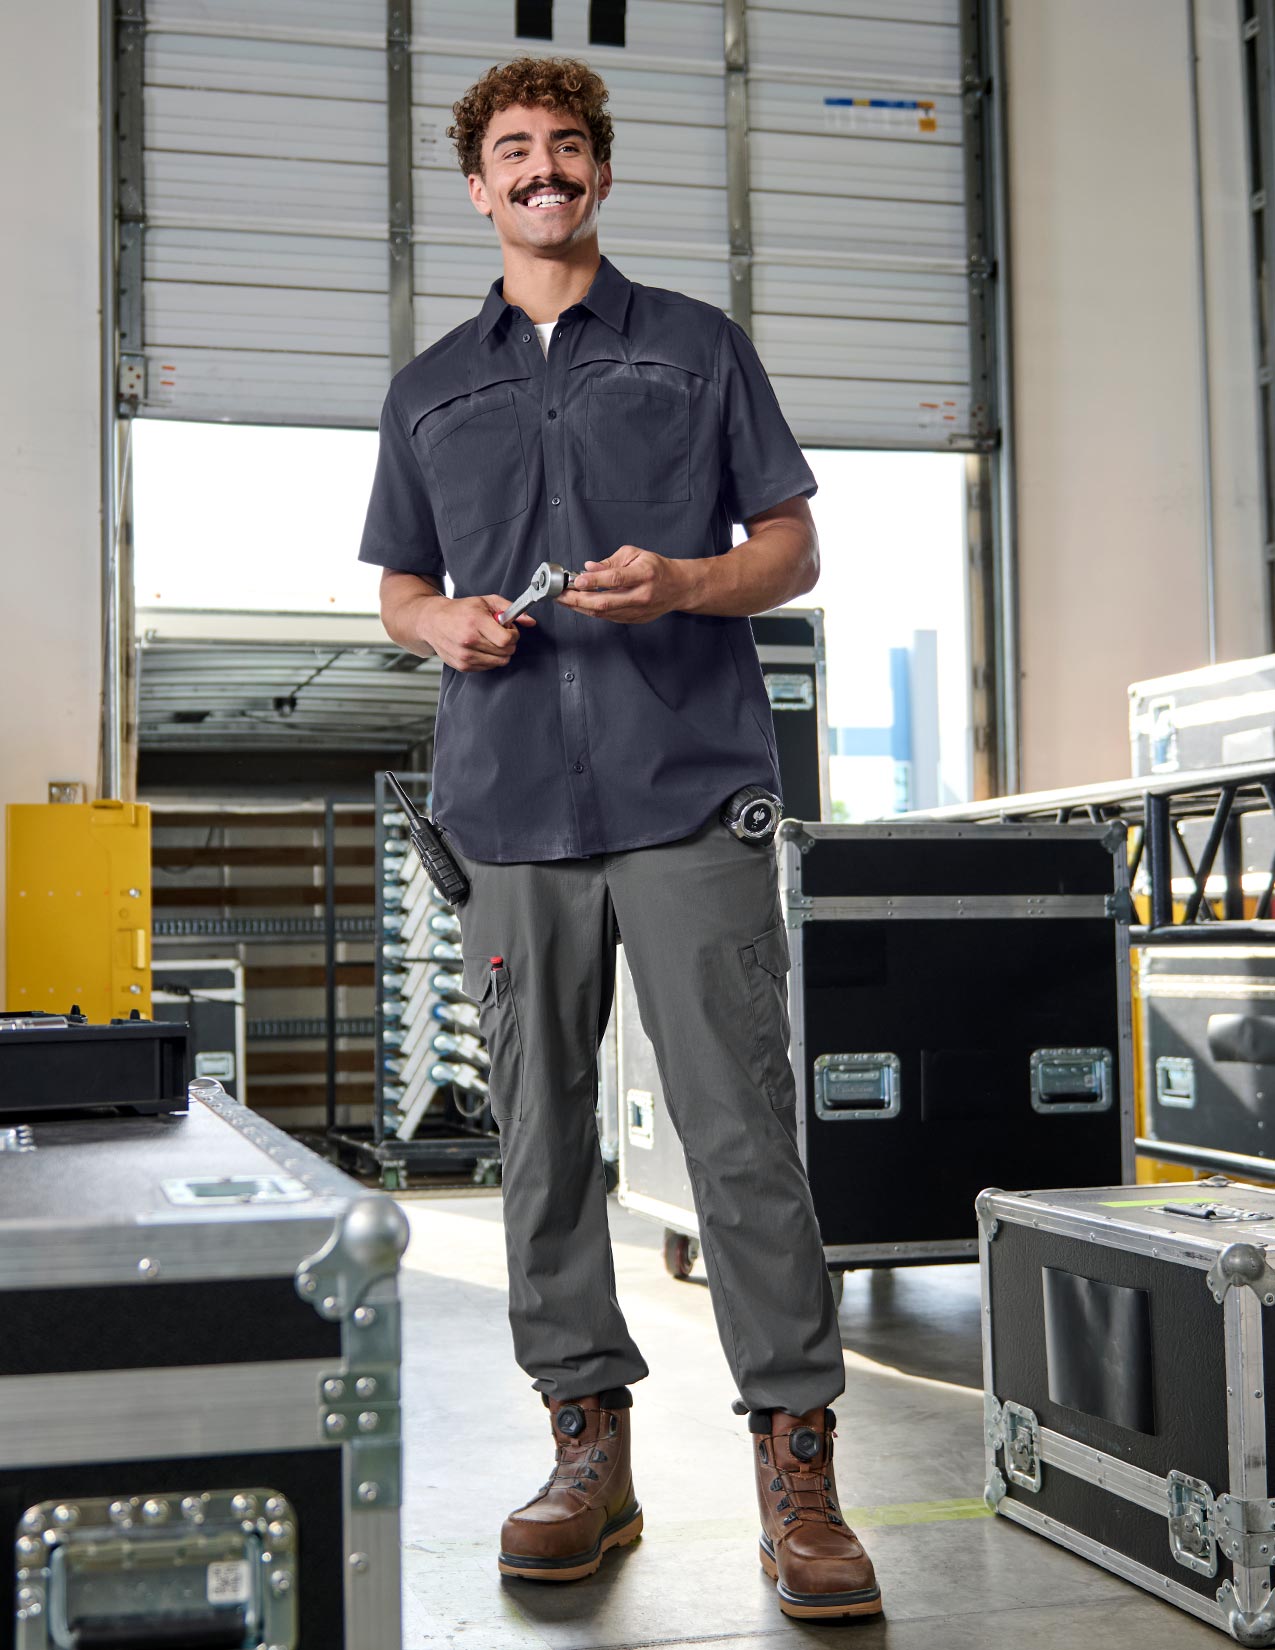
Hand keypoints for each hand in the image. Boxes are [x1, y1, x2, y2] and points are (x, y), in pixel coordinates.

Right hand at [417, 594, 535, 671]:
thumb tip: (530, 621)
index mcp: (475, 622)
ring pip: (499, 662)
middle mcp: (469, 640)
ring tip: (489, 640)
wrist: (433, 622)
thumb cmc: (461, 610)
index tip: (509, 629)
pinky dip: (490, 658)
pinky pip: (489, 667)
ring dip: (500, 652)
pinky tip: (481, 647)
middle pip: (505, 652)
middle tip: (498, 633)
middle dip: (508, 643)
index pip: (506, 640)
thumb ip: (510, 608)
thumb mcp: (486, 601)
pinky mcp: (463, 666)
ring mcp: (465, 656)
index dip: (513, 635)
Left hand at [558, 545, 688, 623]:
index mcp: (644, 574)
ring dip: (581, 607)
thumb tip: (588, 568)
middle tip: (560, 594)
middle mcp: (642, 595)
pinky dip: (592, 611)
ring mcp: (639, 611)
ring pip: (604, 613)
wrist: (678, 587)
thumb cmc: (656, 568)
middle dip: (578, 600)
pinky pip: (608, 617)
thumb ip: (610, 562)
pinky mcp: (634, 620)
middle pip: (605, 602)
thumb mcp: (634, 554)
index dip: (594, 581)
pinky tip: (580, 605)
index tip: (576, 581)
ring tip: (565, 599)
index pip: (615, 579)